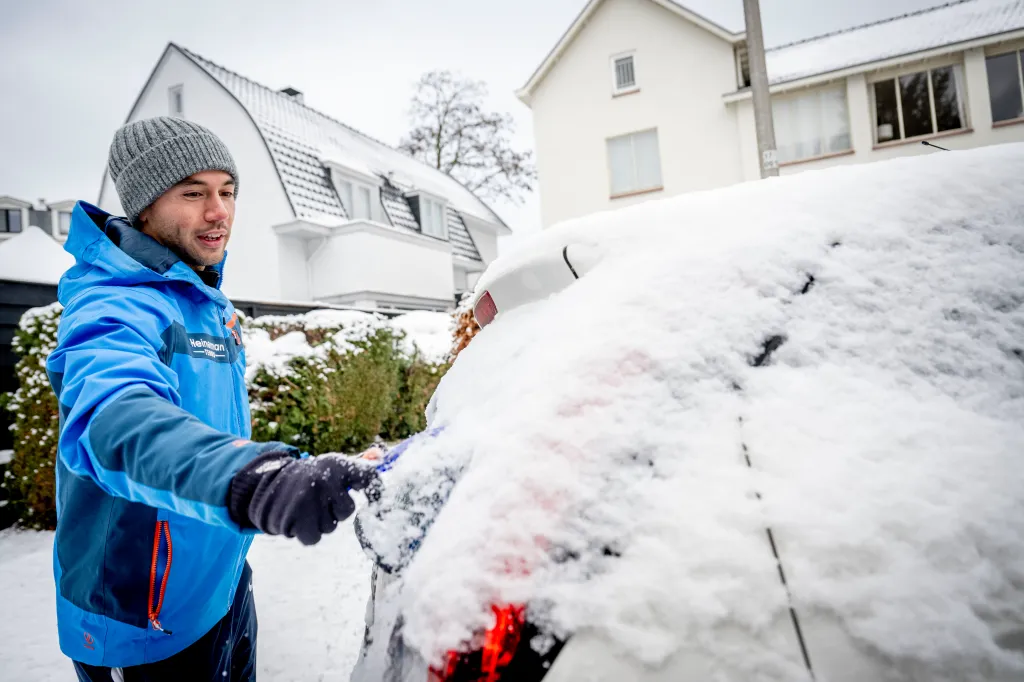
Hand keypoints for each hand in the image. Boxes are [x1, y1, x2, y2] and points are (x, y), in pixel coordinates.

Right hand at [230, 452, 377, 544]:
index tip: (377, 501)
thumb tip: (379, 456)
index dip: (376, 490)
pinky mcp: (292, 517)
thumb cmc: (311, 477)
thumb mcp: (334, 467)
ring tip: (307, 507)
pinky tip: (299, 518)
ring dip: (320, 522)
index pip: (369, 476)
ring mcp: (308, 498)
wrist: (267, 481)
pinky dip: (307, 533)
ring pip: (329, 526)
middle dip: (335, 510)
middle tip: (320, 499)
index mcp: (337, 464)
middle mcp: (324, 479)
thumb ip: (359, 467)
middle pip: (347, 510)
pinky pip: (313, 538)